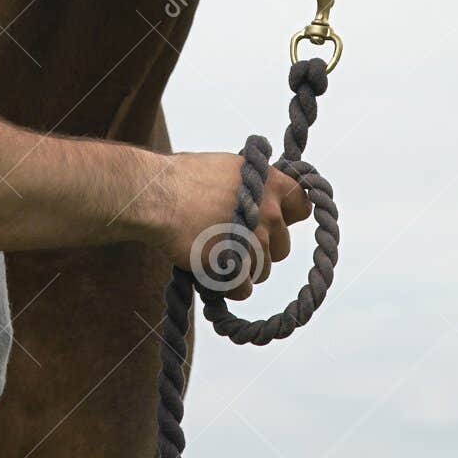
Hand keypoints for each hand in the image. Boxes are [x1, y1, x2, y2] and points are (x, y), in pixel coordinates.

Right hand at [150, 153, 312, 299]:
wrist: (156, 197)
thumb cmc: (182, 178)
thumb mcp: (227, 168)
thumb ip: (252, 185)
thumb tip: (262, 196)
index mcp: (269, 183)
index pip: (302, 207)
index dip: (287, 218)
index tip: (271, 223)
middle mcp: (268, 211)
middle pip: (281, 247)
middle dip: (261, 249)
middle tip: (233, 242)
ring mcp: (253, 240)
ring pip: (262, 270)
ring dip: (243, 269)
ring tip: (215, 255)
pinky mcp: (235, 267)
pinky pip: (244, 289)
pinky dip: (229, 287)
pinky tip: (211, 272)